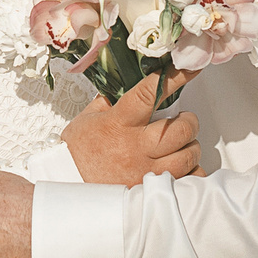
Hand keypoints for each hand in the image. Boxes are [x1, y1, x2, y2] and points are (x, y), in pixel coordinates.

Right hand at [57, 73, 198, 183]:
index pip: (151, 93)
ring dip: (191, 147)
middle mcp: (136, 147)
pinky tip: (180, 167)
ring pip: (188, 156)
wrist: (66, 184)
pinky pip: (186, 181)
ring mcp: (146, 171)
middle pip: (181, 129)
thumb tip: (127, 82)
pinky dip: (190, 173)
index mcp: (120, 122)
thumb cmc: (76, 152)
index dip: (174, 78)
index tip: (190, 68)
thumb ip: (112, 99)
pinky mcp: (151, 189)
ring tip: (183, 145)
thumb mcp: (89, 117)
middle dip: (189, 122)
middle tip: (184, 121)